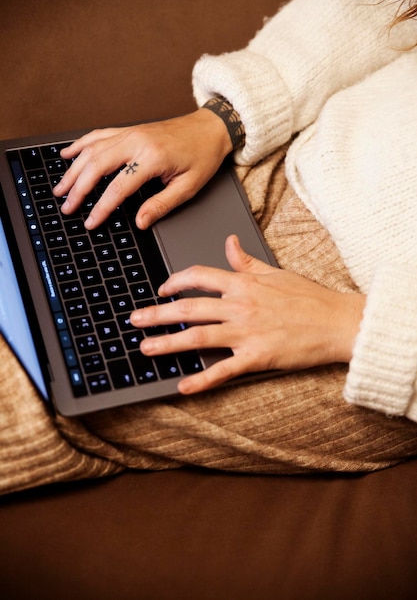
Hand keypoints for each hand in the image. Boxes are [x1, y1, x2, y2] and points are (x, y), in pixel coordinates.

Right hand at [54, 109, 231, 228]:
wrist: (210, 128)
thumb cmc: (202, 156)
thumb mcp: (188, 187)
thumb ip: (161, 205)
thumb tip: (140, 222)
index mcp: (152, 158)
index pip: (118, 188)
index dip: (101, 208)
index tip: (90, 222)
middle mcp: (137, 142)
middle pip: (96, 166)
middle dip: (78, 189)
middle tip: (67, 207)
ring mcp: (131, 133)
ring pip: (92, 150)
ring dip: (73, 170)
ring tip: (60, 188)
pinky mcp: (129, 130)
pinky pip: (98, 135)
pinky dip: (80, 145)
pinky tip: (67, 155)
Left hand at [130, 235, 365, 393]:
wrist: (337, 322)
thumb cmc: (309, 298)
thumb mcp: (275, 272)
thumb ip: (246, 260)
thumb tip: (229, 242)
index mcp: (243, 284)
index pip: (199, 277)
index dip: (175, 281)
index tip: (161, 288)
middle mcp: (240, 306)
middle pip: (189, 308)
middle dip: (157, 314)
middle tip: (134, 320)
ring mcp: (247, 332)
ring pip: (198, 337)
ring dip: (168, 343)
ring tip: (145, 348)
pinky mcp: (257, 357)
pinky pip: (223, 370)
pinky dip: (202, 380)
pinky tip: (182, 386)